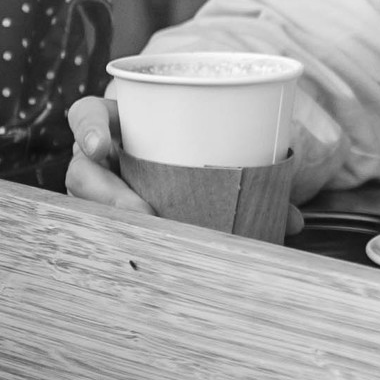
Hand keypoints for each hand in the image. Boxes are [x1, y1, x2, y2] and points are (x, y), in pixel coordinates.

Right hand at [65, 95, 306, 233]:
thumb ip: (250, 170)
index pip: (86, 115)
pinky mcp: (105, 217)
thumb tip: (296, 222)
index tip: (102, 147)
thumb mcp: (209, 145)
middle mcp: (99, 159)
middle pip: (83, 174)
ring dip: (115, 224)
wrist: (175, 162)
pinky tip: (136, 264)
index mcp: (119, 124)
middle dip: (107, 195)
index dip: (87, 129)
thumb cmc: (190, 151)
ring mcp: (99, 190)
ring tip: (148, 239)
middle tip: (143, 214)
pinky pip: (102, 233)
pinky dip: (118, 247)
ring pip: (89, 208)